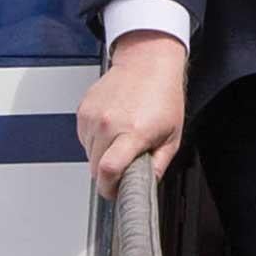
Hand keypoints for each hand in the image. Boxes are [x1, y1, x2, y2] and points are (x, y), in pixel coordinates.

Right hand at [75, 31, 187, 197]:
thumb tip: (147, 186)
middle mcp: (109, 124)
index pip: (108, 170)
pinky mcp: (83, 111)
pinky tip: (112, 127)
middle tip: (125, 163)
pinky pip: (84, 138)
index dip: (109, 189)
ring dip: (102, 155)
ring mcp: (93, 117)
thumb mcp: (172, 136)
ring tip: (121, 138)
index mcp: (133, 132)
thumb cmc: (162, 95)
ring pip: (88, 154)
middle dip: (109, 174)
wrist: (146, 63)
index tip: (115, 192)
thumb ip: (159, 165)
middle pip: (96, 168)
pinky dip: (96, 140)